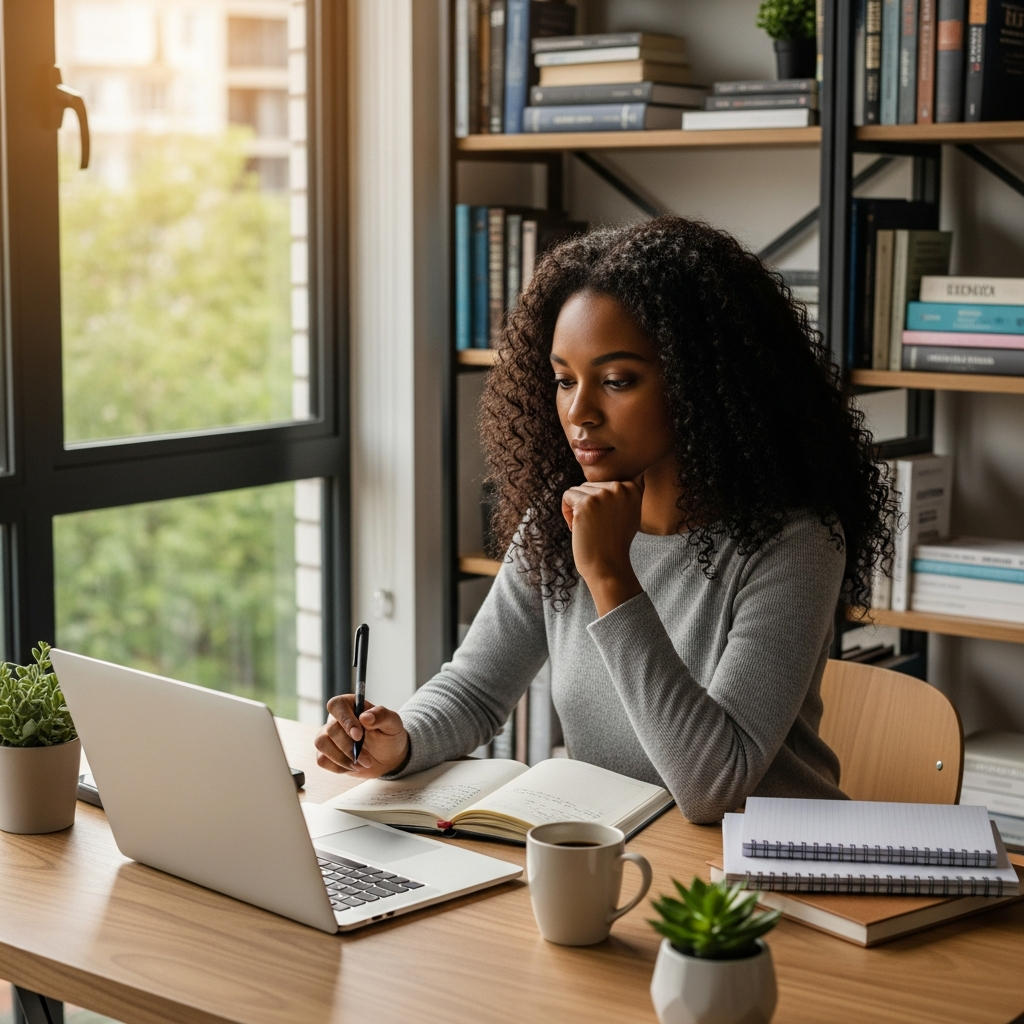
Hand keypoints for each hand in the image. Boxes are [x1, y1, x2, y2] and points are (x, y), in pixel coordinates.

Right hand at [314, 695, 409, 778]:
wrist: (389, 757)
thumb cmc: (389, 735)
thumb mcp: (393, 723)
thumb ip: (382, 716)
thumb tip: (365, 717)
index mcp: (351, 705)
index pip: (337, 705)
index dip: (345, 720)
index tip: (358, 735)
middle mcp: (336, 719)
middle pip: (331, 729)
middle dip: (349, 747)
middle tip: (367, 759)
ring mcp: (329, 736)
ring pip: (322, 744)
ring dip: (342, 758)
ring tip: (361, 764)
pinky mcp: (327, 753)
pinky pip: (322, 760)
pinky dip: (339, 767)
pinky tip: (353, 766)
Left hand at [561, 476, 644, 616]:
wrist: (608, 566)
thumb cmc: (614, 542)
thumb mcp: (629, 513)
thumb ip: (624, 494)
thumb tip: (622, 474)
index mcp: (633, 488)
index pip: (604, 483)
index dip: (600, 504)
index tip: (605, 522)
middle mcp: (621, 487)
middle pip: (590, 485)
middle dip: (587, 506)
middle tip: (595, 527)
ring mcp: (603, 495)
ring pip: (578, 490)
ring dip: (576, 509)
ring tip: (588, 528)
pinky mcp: (586, 503)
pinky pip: (567, 496)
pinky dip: (566, 512)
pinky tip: (576, 527)